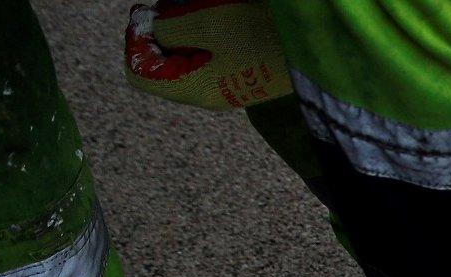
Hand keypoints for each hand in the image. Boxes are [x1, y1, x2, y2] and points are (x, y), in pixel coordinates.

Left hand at [125, 0, 291, 109]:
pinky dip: (204, 35)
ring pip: (184, 58)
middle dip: (163, 32)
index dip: (137, 43)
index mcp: (192, 89)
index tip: (153, 17)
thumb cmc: (261, 39)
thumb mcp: (207, 24)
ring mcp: (224, 86)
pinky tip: (218, 18)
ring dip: (185, 30)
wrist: (314, 53)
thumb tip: (149, 29)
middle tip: (177, 7)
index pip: (138, 74)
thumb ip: (168, 28)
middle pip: (161, 65)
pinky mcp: (239, 76)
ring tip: (200, 9)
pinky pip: (207, 56)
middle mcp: (204, 94)